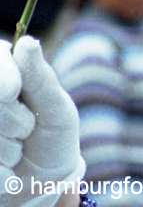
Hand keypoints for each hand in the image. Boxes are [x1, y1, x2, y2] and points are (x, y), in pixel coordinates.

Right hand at [1, 38, 83, 206]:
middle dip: (11, 119)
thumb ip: (40, 78)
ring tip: (18, 148)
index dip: (2, 75)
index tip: (13, 92)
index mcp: (7, 74)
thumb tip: (27, 43)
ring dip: (6, 147)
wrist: (41, 181)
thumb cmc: (52, 137)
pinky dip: (0, 169)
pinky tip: (7, 168)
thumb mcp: (56, 108)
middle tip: (27, 130)